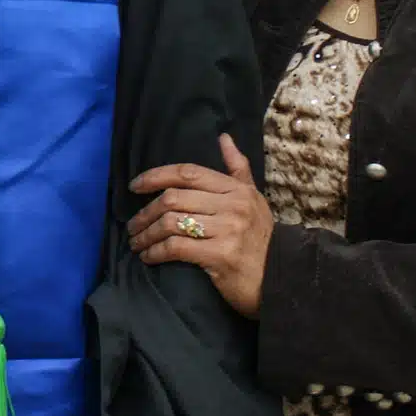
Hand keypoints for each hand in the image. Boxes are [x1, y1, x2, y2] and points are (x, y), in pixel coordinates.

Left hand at [127, 135, 272, 316]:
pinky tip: (148, 257)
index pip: (187, 173)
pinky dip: (156, 252)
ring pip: (171, 223)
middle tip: (133, 225)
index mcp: (237, 189)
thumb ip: (237, 169)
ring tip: (136, 242)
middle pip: (174, 198)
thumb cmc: (262, 239)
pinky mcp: (221, 255)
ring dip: (147, 234)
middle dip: (146, 212)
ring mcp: (228, 230)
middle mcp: (233, 205)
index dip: (156, 176)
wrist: (283, 278)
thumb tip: (224, 137)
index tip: (134, 186)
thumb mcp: (253, 199)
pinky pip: (176, 248)